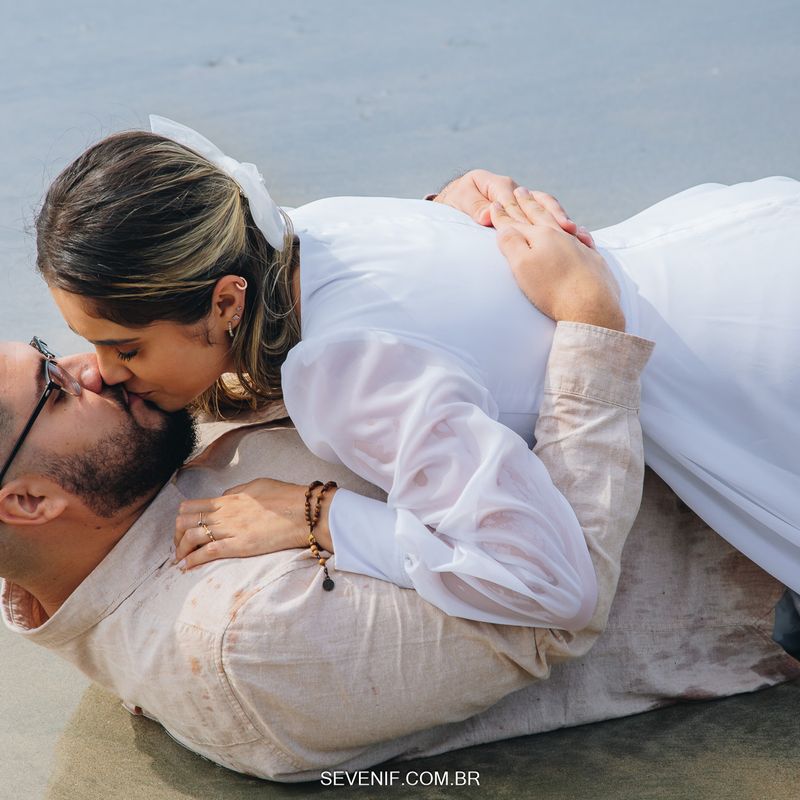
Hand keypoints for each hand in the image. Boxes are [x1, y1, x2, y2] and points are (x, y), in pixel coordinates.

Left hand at [173, 478, 335, 569]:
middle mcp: (224, 513)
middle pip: (185, 522)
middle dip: (177, 535)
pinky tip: (187, 567)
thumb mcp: (257, 486)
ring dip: (181, 550)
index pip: (192, 506)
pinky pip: (208, 552)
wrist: (303, 511)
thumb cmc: (285, 497)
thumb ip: (238, 492)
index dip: (182, 519)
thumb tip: (225, 496)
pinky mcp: (240, 545)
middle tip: (180, 546)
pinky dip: (193, 560)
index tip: (182, 529)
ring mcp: (231, 529)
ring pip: (192, 537)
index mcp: (228, 499)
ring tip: (181, 560)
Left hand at [432, 169, 594, 247]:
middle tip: (567, 228)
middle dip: (554, 213)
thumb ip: (474, 207)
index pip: (515, 198)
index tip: (536, 223)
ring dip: (559, 221)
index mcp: (498, 185)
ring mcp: (524, 205)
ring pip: (546, 210)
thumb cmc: (457, 203)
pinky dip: (557, 229)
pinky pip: (545, 221)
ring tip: (574, 234)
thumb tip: (487, 216)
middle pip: (540, 200)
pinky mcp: (527, 217)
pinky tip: (571, 241)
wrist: (456, 205)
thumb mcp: (461, 201)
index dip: (527, 210)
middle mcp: (515, 193)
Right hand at [491, 188, 623, 330]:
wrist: (591, 307)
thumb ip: (511, 243)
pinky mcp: (592, 260)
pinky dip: (575, 230)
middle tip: (519, 191)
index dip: (502, 214)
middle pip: (538, 216)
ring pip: (559, 222)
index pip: (515, 222)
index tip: (493, 204)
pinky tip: (578, 230)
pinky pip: (582, 237)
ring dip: (548, 211)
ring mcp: (578, 246)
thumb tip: (505, 227)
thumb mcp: (522, 267)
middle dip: (526, 204)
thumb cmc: (552, 290)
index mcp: (540, 236)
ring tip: (542, 202)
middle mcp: (559, 236)